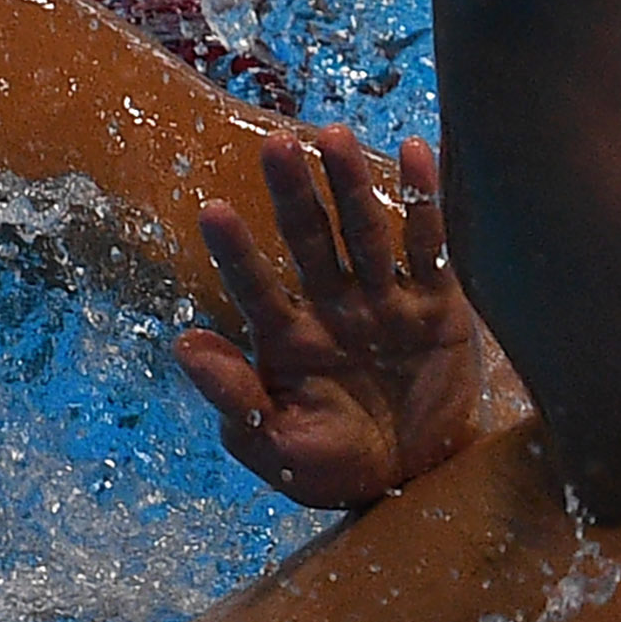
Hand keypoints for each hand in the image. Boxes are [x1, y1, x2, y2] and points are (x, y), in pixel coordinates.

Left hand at [174, 129, 506, 508]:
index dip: (235, 250)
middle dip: (293, 194)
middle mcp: (334, 307)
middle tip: (274, 145)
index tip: (212, 211)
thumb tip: (183, 344)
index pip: (254, 285)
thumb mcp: (277, 447)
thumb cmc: (334, 468)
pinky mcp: (437, 305)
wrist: (415, 484)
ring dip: (350, 185)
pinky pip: (429, 246)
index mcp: (289, 338)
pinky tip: (418, 151)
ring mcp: (385, 301)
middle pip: (309, 240)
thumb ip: (236, 399)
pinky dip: (425, 200)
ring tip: (334, 136)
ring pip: (365, 232)